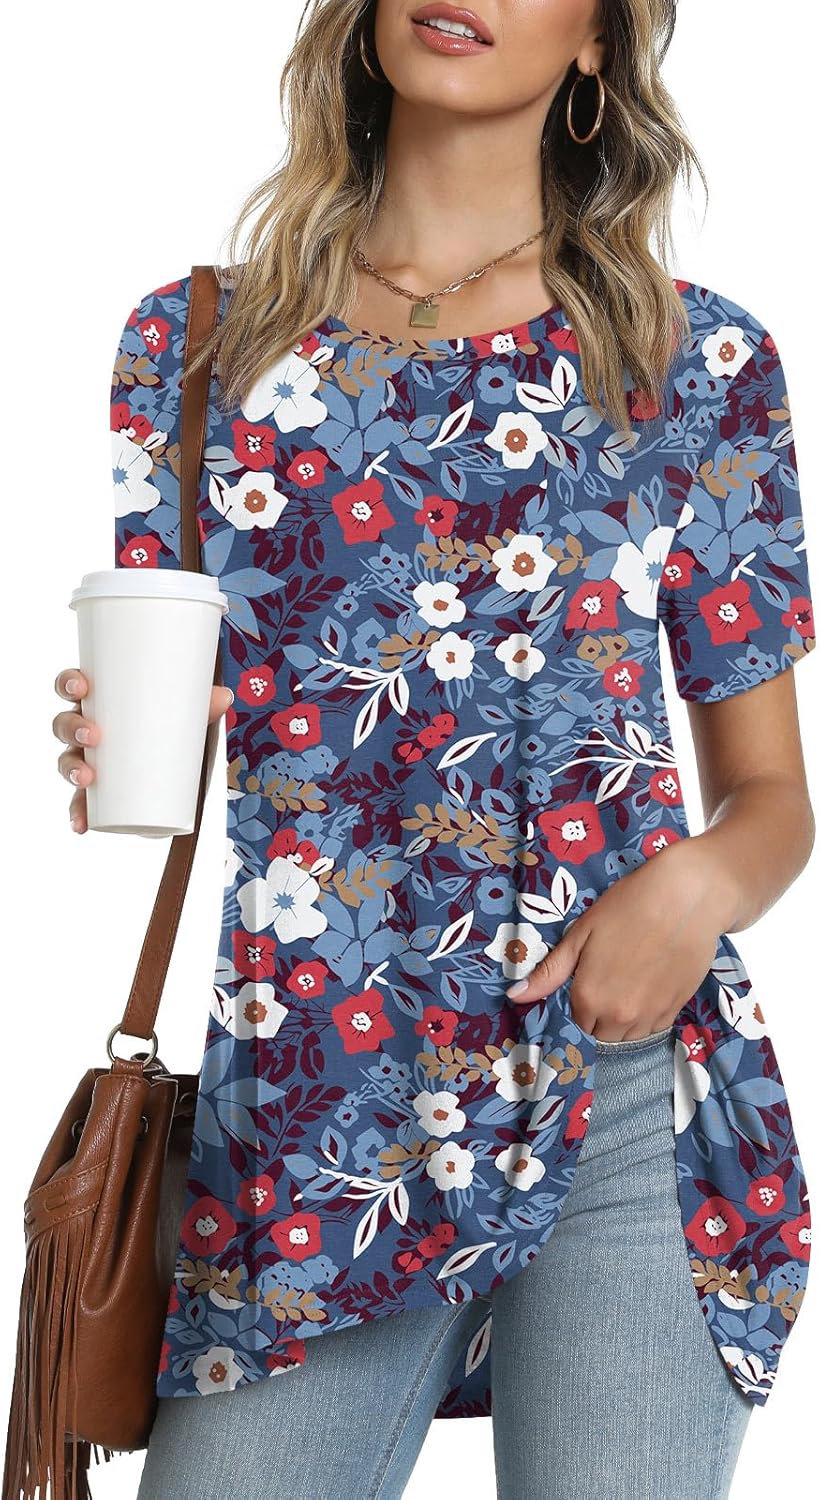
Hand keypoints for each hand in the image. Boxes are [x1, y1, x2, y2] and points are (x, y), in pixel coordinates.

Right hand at [53, 667, 234, 833]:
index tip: (82, 688)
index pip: (72, 686)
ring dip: (70, 770)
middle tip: (93, 736)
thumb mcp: (185, 715)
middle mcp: (87, 729)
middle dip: (72, 728)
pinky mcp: (97, 791)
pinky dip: (78, 813)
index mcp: (101, 703)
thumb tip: (223, 697)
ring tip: (87, 778)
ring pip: (67, 761)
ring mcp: (88, 760)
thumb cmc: (169, 728)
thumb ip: (201, 706)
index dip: (69, 683)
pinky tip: (81, 824)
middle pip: (64, 724)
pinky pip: (80, 802)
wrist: (177, 765)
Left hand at [505, 839, 725, 1040]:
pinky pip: (654, 1030)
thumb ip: (550, 972)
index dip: (578, 1008)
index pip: (575, 1026)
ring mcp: (649, 1015)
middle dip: (598, 1020)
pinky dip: (647, 1019)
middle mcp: (618, 1014)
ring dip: (623, 1024)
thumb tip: (515, 996)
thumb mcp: (581, 934)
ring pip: (628, 1039)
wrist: (687, 897)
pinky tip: (647, 989)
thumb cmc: (629, 906)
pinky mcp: (676, 1009)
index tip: (584, 990)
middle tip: (606, 987)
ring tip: (627, 988)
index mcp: (588, 997)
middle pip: (601, 1038)